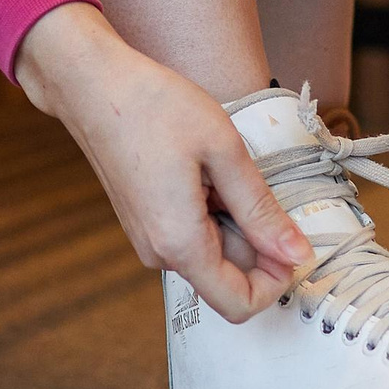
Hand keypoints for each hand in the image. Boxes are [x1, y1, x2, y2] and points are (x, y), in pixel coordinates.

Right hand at [14, 3, 312, 320]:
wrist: (90, 84)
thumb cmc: (154, 106)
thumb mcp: (223, 151)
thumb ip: (261, 210)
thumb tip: (298, 253)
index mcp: (180, 243)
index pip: (240, 304)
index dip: (278, 281)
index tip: (293, 239)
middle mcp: (159, 252)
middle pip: (229, 277)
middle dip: (258, 241)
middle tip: (258, 182)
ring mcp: (148, 239)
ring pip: (213, 253)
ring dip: (235, 220)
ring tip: (224, 167)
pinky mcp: (144, 223)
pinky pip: (192, 235)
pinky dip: (214, 210)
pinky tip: (205, 168)